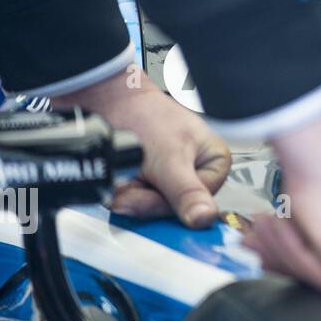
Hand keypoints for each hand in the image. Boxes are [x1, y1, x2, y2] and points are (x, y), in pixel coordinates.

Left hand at [55, 72, 229, 227]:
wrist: (106, 103)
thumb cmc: (144, 117)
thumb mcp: (170, 159)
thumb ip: (186, 191)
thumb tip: (205, 217)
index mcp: (215, 163)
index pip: (197, 204)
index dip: (168, 203)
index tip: (147, 192)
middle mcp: (196, 172)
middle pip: (173, 209)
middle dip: (145, 198)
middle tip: (130, 183)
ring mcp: (171, 177)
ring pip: (152, 207)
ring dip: (131, 195)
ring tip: (124, 176)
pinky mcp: (149, 180)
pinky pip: (137, 201)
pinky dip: (123, 192)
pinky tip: (120, 179)